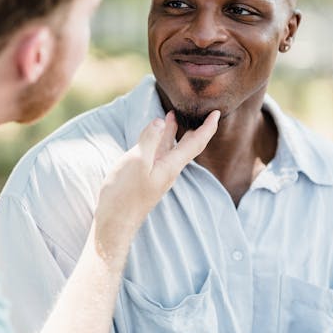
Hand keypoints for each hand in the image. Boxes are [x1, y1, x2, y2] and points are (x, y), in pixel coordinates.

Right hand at [93, 110, 219, 261]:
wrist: (115, 221)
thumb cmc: (125, 194)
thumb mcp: (136, 162)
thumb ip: (150, 140)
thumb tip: (160, 121)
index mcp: (171, 165)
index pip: (196, 142)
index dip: (208, 127)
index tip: (217, 112)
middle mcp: (168, 169)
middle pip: (187, 145)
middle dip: (193, 127)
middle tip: (199, 111)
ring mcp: (157, 174)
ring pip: (170, 149)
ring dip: (173, 132)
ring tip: (171, 115)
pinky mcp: (145, 177)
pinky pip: (158, 154)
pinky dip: (159, 140)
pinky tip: (153, 138)